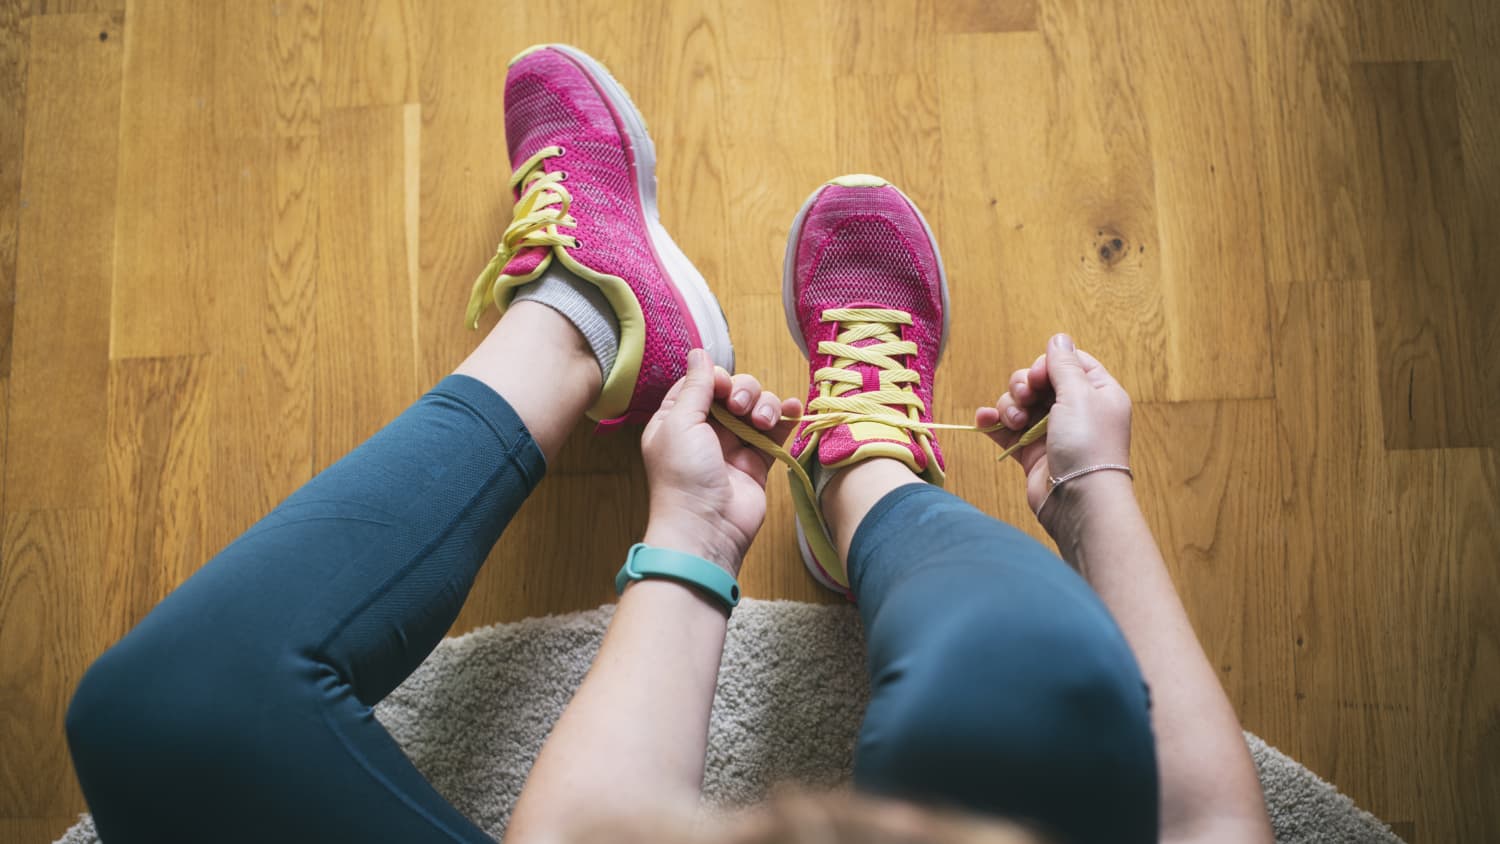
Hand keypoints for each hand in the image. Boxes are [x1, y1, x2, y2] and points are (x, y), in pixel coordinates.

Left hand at [640, 349, 800, 576]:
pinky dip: (786, 418)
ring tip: (761, 423)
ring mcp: (734, 445)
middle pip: (734, 391)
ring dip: (765, 405)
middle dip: (744, 391)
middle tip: (741, 409)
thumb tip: (699, 352)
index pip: (702, 382)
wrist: (706, 528)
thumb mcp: (679, 423)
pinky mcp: (758, 461)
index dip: (717, 379)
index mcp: (678, 419)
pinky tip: (793, 411)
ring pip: (757, 407)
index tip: (722, 390)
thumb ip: (695, 386)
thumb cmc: (683, 476)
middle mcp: (706, 429)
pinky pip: (776, 431)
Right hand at [976, 334, 1133, 533]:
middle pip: (1038, 381)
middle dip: (1023, 386)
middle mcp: (1075, 410)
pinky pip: (1006, 428)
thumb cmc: (1087, 444)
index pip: (1069, 363)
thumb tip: (1058, 338)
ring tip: (1014, 421)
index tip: (1040, 377)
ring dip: (1009, 405)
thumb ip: (1063, 365)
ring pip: (1018, 403)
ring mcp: (1051, 431)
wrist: (1078, 499)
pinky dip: (993, 422)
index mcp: (1097, 392)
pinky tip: (985, 420)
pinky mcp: (1030, 451)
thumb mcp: (1080, 394)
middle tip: (1025, 398)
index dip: (1047, 364)